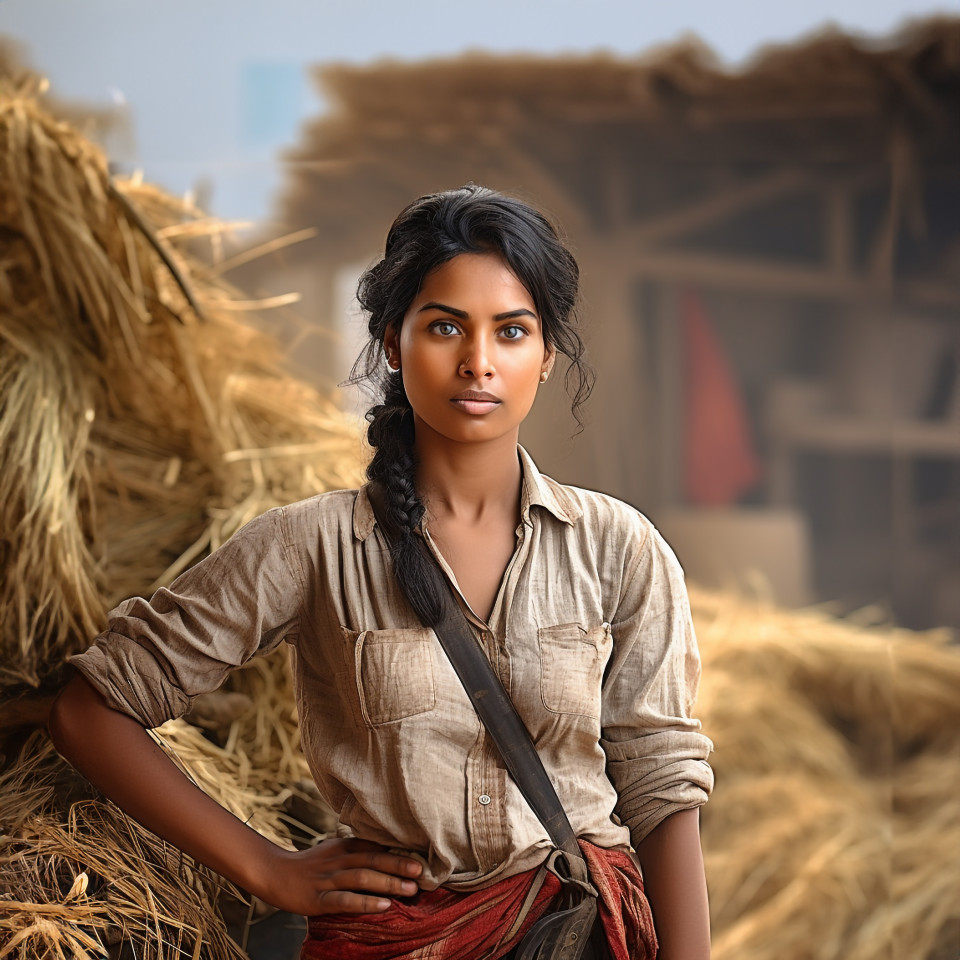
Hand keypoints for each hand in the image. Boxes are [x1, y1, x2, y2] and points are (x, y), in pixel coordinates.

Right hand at [250, 837, 423, 915]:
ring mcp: (328, 879)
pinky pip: (345, 900)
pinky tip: (384, 905)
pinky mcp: (318, 900)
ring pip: (362, 878)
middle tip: (422, 872)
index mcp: (343, 847)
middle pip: (373, 860)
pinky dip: (365, 902)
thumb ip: (357, 850)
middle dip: (399, 865)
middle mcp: (338, 860)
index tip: (421, 856)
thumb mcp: (334, 850)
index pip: (374, 846)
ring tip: (411, 890)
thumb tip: (388, 852)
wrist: (274, 873)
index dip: (398, 851)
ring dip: (388, 883)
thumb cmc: (310, 864)